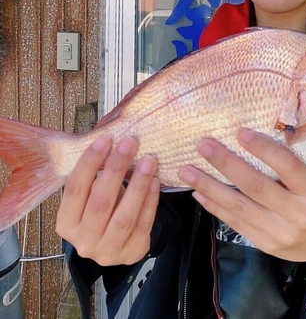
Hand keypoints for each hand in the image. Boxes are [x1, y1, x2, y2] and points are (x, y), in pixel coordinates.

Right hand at [56, 135, 159, 265]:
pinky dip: (150, 200)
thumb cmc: (102, 209)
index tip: (105, 139)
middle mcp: (83, 240)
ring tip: (149, 160)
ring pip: (124, 216)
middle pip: (100, 201)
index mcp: (66, 223)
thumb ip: (95, 174)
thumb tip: (110, 137)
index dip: (89, 162)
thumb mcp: (91, 195)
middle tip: (130, 142)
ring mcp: (108, 251)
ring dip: (138, 184)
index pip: (75, 189)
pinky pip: (143, 224)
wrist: (117, 243)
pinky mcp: (132, 253)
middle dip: (116, 168)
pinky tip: (155, 180)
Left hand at [177, 129, 305, 263]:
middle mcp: (297, 214)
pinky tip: (198, 193)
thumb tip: (248, 141)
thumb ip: (288, 167)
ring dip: (209, 187)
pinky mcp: (265, 245)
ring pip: (239, 207)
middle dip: (226, 164)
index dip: (263, 149)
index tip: (239, 132)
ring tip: (187, 171)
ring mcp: (279, 234)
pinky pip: (235, 223)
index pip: (288, 167)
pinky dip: (214, 206)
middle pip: (256, 187)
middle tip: (203, 146)